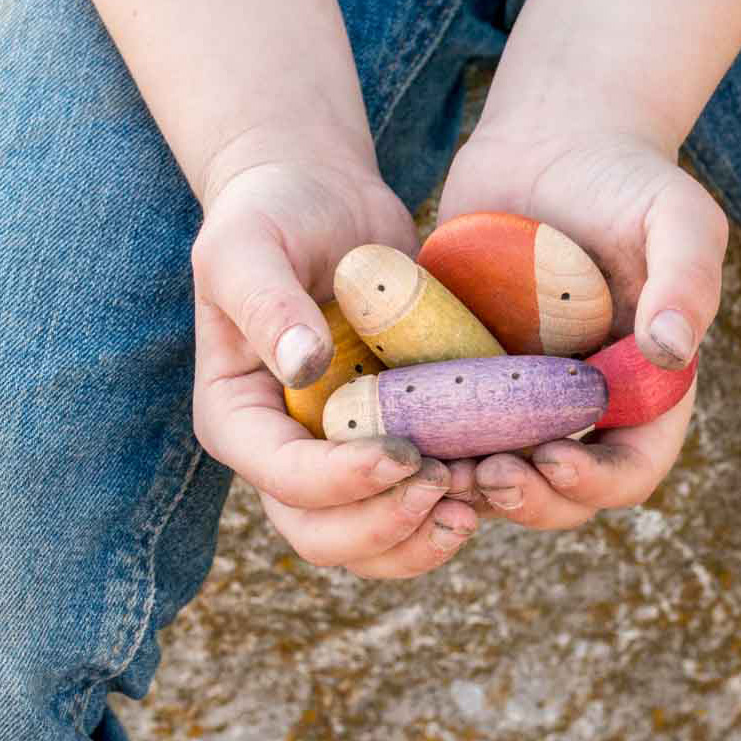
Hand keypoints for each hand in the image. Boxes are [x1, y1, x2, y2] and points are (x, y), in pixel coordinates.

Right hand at [191, 126, 478, 575]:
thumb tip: (305, 366)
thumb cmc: (272, 215)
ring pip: (374, 540)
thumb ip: (267, 304)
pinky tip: (500, 472)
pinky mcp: (393, 439)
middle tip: (445, 486)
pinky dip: (458, 503)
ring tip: (480, 494)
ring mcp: (341, 454)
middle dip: (385, 527)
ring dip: (426, 535)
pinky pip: (419, 501)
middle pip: (324, 535)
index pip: (283, 479)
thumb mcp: (249, 245)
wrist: (323, 199)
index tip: (403, 453)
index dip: (341, 483)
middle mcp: (287, 451)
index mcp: (241, 418)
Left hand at [438, 128, 726, 527]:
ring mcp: (522, 395)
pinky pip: (449, 430)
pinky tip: (398, 437)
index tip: (552, 460)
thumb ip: (687, 278)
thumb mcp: (675, 215)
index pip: (633, 467)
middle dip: (529, 500)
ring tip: (434, 471)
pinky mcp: (469, 374)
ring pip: (500, 474)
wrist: (547, 143)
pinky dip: (428, 445)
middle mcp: (583, 405)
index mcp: (642, 388)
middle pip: (563, 491)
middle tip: (485, 477)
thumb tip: (671, 351)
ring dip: (471, 489)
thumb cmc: (623, 178)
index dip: (598, 483)